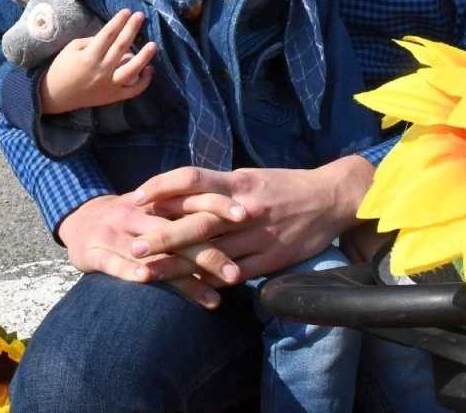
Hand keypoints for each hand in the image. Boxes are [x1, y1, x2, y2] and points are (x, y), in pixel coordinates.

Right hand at [40, 9, 157, 114]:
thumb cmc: (62, 68)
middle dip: (131, 29)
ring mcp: (109, 84)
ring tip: (153, 44)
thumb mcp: (72, 48)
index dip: (118, 21)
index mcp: (89, 56)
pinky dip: (144, 81)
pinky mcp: (113, 96)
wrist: (56, 95)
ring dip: (144, 57)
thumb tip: (114, 35)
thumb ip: (93, 40)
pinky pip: (133, 91)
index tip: (127, 11)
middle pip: (121, 47)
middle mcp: (101, 70)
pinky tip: (150, 69)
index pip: (108, 34)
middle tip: (140, 16)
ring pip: (131, 70)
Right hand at [56, 194, 245, 308]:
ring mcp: (115, 231)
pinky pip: (114, 262)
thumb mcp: (158, 208)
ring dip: (181, 276)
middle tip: (237, 274)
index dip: (217, 204)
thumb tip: (237, 222)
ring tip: (211, 297)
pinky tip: (147, 280)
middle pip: (177, 231)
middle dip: (208, 253)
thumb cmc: (132, 218)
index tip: (245, 216)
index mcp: (156, 200)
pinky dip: (129, 270)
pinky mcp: (94, 251)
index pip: (191, 197)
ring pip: (152, 253)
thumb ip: (188, 212)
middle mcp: (137, 213)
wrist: (80, 219)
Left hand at [130, 155, 373, 278]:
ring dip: (178, 265)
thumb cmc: (284, 186)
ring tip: (150, 274)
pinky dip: (209, 281)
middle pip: (198, 222)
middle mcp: (245, 208)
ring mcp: (258, 236)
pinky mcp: (270, 260)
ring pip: (212, 253)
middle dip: (164, 235)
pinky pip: (234, 274)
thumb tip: (178, 194)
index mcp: (238, 182)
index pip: (193, 179)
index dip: (163, 186)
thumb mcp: (250, 176)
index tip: (137, 197)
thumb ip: (218, 186)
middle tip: (134, 245)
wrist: (330, 198)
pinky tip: (187, 289)